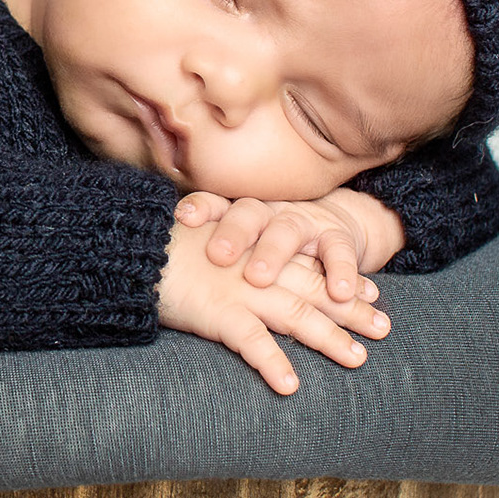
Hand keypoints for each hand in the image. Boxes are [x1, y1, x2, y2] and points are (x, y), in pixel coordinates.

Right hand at [158, 217, 389, 394]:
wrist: (130, 246)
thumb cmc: (161, 245)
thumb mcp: (204, 240)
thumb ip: (228, 256)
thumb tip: (239, 268)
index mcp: (254, 251)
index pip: (307, 264)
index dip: (341, 277)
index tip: (370, 289)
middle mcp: (255, 270)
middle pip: (314, 290)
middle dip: (351, 309)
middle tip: (385, 326)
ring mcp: (240, 291)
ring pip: (297, 315)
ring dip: (330, 338)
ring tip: (358, 359)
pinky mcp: (217, 312)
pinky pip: (252, 342)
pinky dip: (272, 363)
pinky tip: (291, 385)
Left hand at [174, 188, 403, 302]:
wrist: (332, 224)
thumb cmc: (271, 241)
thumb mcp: (241, 242)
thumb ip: (208, 250)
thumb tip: (156, 258)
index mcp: (241, 213)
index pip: (216, 204)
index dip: (200, 208)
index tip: (182, 217)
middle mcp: (270, 212)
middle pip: (248, 216)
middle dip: (232, 234)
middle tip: (217, 255)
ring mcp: (304, 222)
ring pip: (287, 232)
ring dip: (273, 254)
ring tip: (258, 278)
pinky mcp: (338, 238)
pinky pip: (339, 253)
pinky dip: (342, 273)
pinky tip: (339, 294)